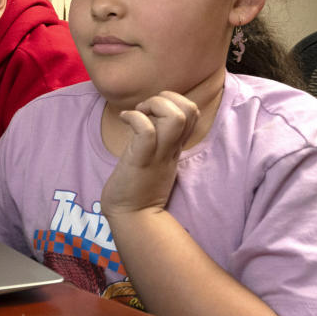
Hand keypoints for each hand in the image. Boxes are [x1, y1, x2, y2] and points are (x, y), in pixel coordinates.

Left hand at [99, 91, 199, 216]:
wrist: (132, 217)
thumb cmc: (137, 185)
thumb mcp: (154, 156)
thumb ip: (157, 138)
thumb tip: (148, 115)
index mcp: (175, 145)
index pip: (193, 112)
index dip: (173, 101)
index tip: (150, 111)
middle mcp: (172, 148)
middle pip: (190, 109)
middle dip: (166, 98)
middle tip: (145, 110)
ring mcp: (159, 155)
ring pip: (176, 117)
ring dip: (155, 105)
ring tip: (138, 113)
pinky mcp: (142, 161)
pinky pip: (147, 131)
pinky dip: (134, 118)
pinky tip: (123, 119)